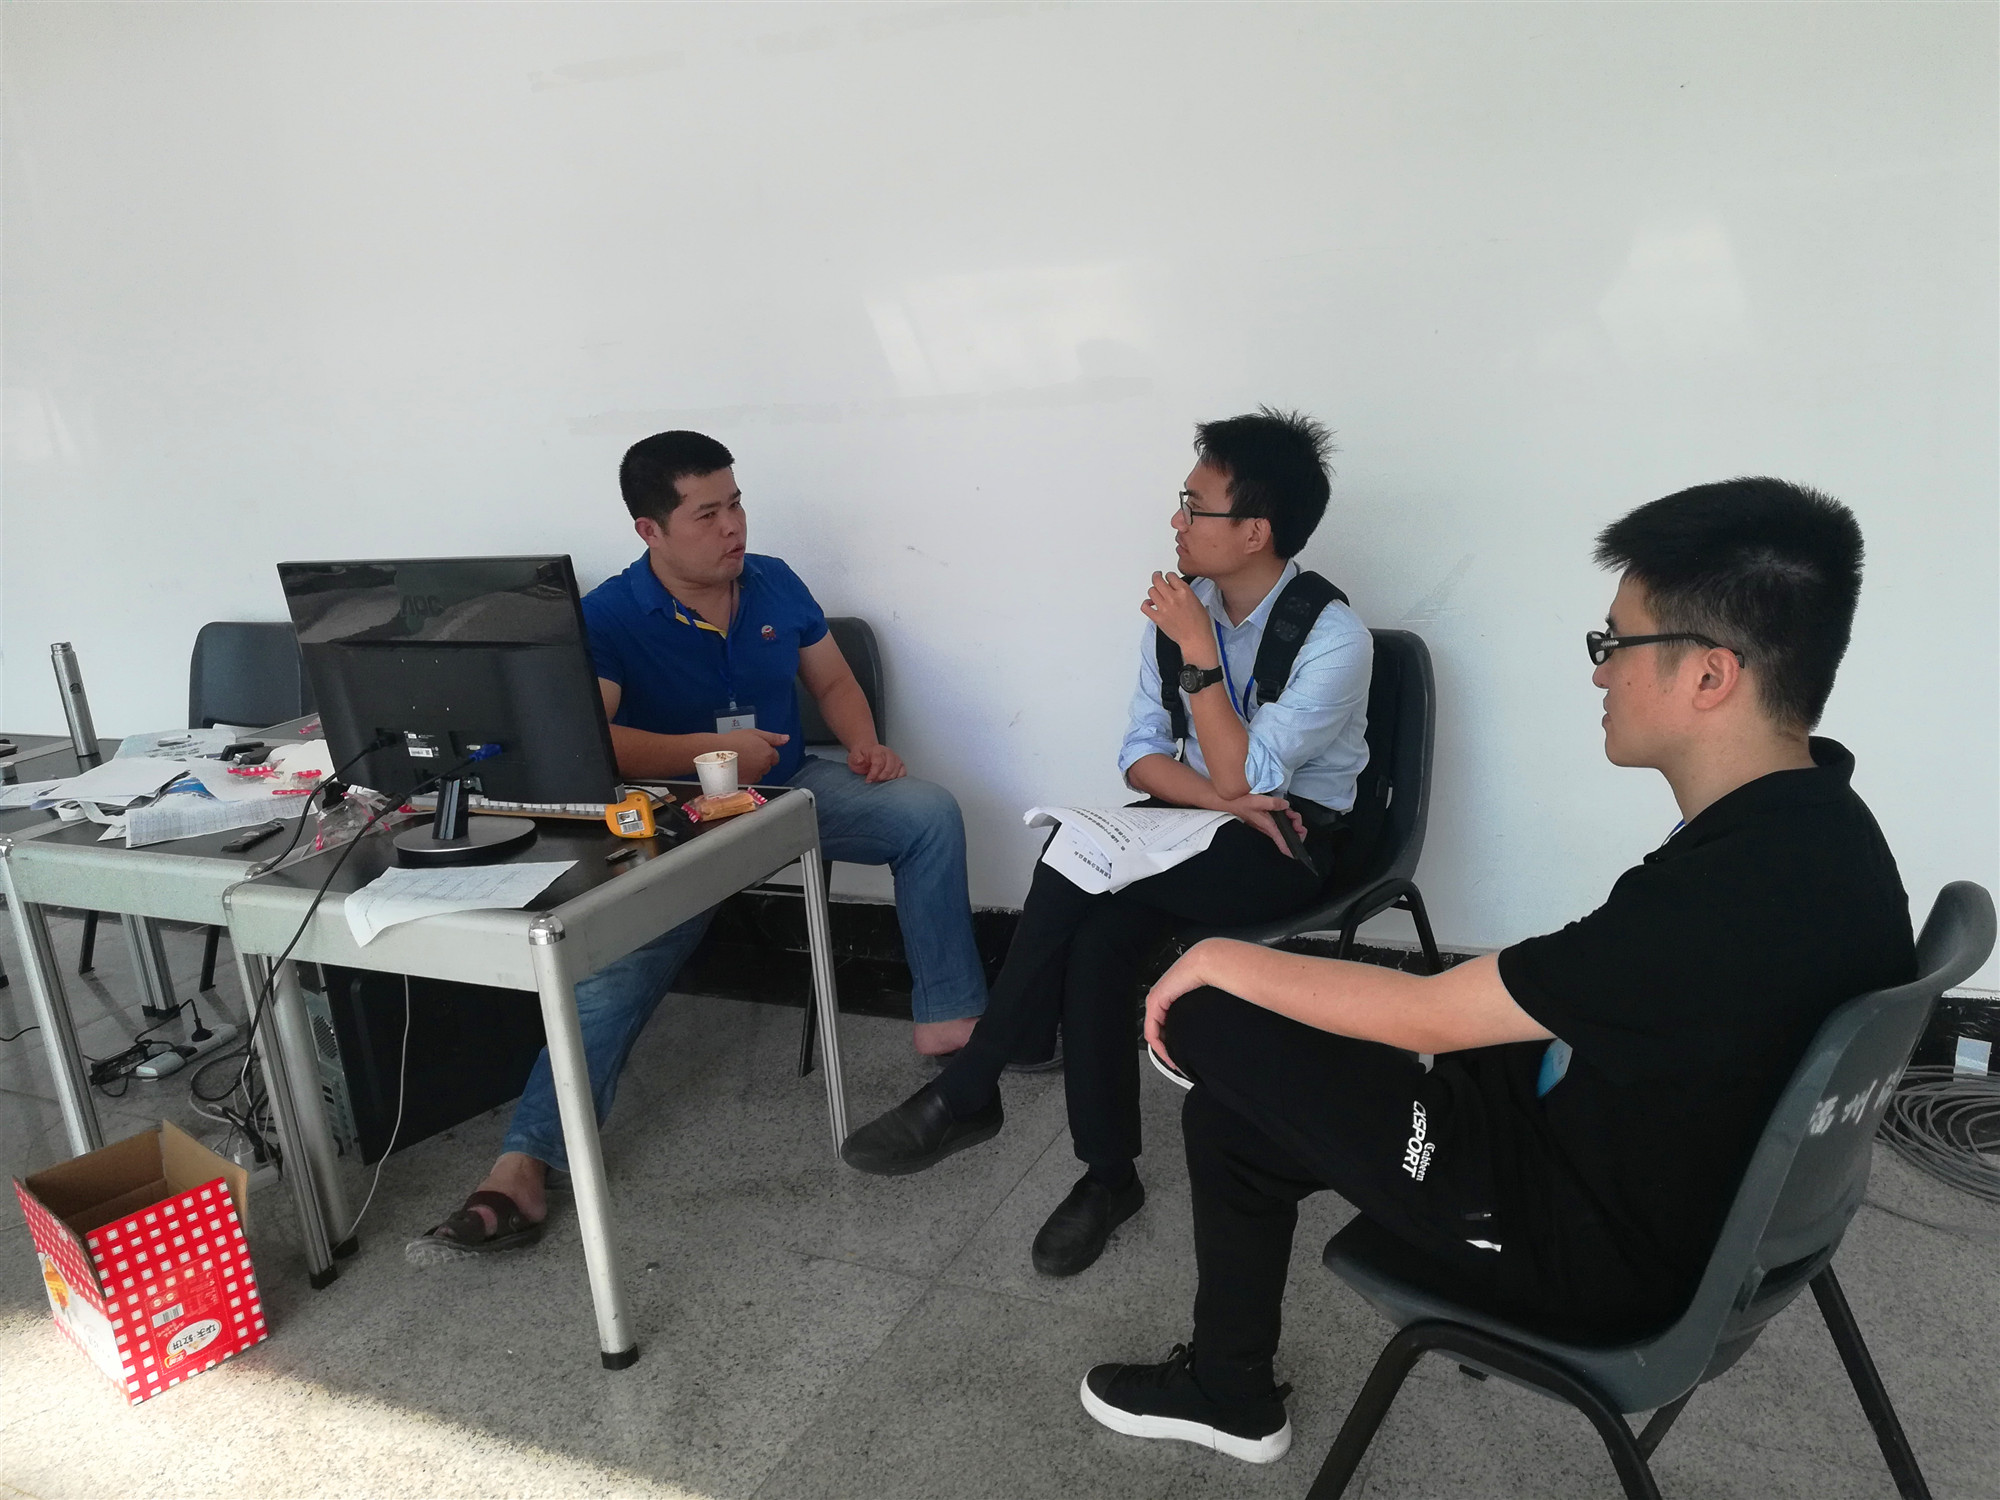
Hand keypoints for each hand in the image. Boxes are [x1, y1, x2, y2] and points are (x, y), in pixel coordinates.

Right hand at [720, 728, 788, 782]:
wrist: (715, 752)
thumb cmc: (732, 741)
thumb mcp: (755, 733)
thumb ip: (773, 737)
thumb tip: (786, 738)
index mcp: (768, 754)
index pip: (775, 757)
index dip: (766, 752)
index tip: (756, 749)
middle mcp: (763, 766)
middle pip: (767, 766)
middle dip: (760, 761)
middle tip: (747, 753)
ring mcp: (754, 776)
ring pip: (758, 773)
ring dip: (753, 769)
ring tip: (741, 760)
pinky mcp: (746, 783)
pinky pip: (750, 780)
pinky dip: (746, 775)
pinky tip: (737, 767)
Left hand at [847, 742, 905, 783]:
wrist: (866, 752)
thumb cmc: (861, 756)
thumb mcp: (854, 756)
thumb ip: (856, 758)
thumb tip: (860, 760)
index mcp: (877, 750)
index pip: (879, 763)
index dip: (874, 774)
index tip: (868, 780)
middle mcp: (889, 753)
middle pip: (889, 769)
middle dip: (880, 778)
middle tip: (873, 781)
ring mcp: (895, 759)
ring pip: (896, 772)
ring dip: (887, 780)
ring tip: (878, 780)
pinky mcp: (900, 764)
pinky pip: (903, 773)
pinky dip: (897, 779)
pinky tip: (888, 781)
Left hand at [1141, 571, 1215, 657]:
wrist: (1196, 638)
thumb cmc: (1199, 623)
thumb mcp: (1197, 600)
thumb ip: (1185, 592)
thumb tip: (1176, 588)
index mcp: (1184, 592)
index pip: (1171, 576)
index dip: (1168, 576)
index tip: (1168, 577)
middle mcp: (1173, 598)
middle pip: (1157, 580)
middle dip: (1157, 577)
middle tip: (1157, 576)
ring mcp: (1164, 608)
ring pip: (1151, 591)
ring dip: (1153, 591)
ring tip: (1156, 593)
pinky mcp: (1158, 618)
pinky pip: (1145, 607)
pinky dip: (1145, 604)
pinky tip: (1149, 604)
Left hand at [1143, 941, 1217, 1071]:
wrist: (1208, 961)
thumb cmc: (1212, 976)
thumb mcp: (1205, 1001)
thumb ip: (1203, 1013)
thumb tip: (1216, 1030)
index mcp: (1172, 997)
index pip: (1166, 1026)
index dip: (1173, 1045)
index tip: (1184, 1061)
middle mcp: (1161, 999)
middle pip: (1159, 1031)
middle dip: (1168, 1050)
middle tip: (1179, 1066)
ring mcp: (1156, 1000)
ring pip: (1154, 1033)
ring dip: (1163, 1050)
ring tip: (1175, 1064)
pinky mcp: (1155, 1002)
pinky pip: (1152, 1030)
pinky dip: (1159, 1045)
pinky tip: (1169, 1055)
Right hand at [1224, 792, 1306, 857]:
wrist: (1230, 801)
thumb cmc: (1240, 803)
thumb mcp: (1258, 801)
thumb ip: (1274, 803)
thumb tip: (1285, 805)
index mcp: (1269, 826)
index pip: (1282, 843)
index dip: (1291, 849)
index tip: (1298, 851)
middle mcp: (1269, 828)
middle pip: (1289, 834)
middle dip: (1297, 825)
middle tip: (1294, 816)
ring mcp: (1268, 824)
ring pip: (1287, 828)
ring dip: (1292, 819)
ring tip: (1289, 811)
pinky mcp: (1267, 820)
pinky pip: (1281, 822)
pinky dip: (1287, 817)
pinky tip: (1285, 810)